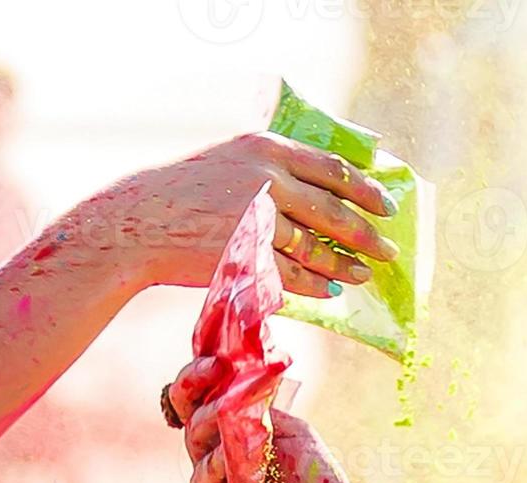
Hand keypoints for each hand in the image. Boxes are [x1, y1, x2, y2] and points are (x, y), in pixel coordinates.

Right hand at [99, 132, 399, 294]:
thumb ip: (273, 167)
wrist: (139, 221)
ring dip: (344, 263)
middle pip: (333, 209)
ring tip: (364, 274)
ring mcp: (257, 218)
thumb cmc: (183, 192)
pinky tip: (330, 290)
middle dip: (366, 233)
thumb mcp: (230, 160)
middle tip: (388, 249)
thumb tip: (320, 186)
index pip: (334, 168)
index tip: (387, 205)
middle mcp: (267, 179)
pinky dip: (315, 284)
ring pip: (315, 245)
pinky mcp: (245, 254)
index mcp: (268, 149)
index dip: (367, 189)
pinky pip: (292, 274)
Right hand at [168, 356, 359, 482]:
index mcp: (239, 425)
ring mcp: (211, 476)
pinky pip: (198, 482)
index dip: (208, 368)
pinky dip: (212, 468)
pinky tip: (227, 460)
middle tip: (213, 367)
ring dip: (209, 420)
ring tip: (227, 411)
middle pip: (189, 408)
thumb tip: (238, 380)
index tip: (221, 350)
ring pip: (193, 439)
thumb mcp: (296, 435)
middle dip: (193, 382)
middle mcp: (219, 446)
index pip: (211, 390)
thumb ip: (264, 410)